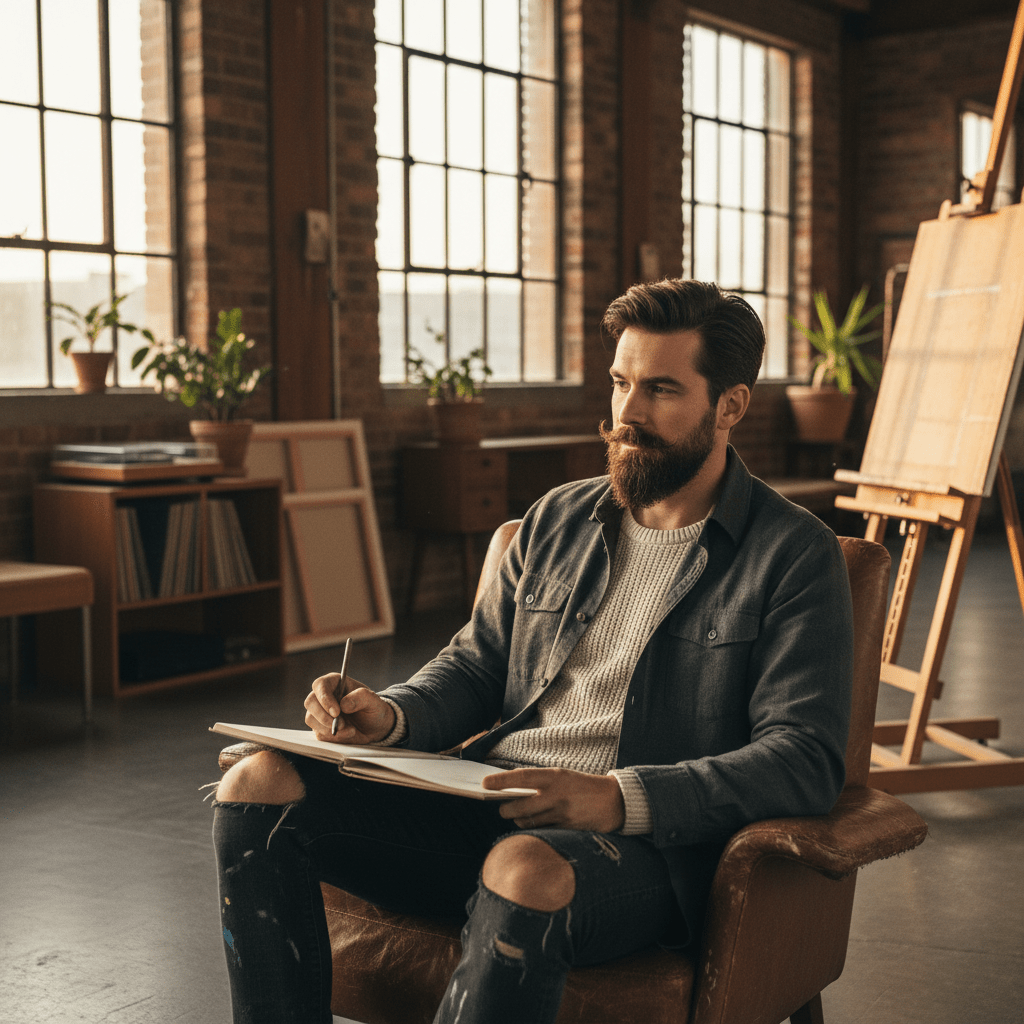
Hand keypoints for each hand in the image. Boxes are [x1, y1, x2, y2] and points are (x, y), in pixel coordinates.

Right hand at [304, 672, 395, 743]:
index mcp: (334, 683)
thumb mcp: (373, 701)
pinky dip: (334, 737)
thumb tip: (343, 704)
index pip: (320, 685)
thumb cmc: (373, 708)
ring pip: (311, 719)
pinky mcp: (321, 727)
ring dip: (329, 728)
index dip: (324, 698)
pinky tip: (348, 734)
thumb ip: (361, 697)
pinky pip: (319, 733)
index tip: (336, 712)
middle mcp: (324, 696)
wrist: (375, 727)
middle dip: (324, 716)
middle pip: (310, 702)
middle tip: (341, 725)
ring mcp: (320, 712)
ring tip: (351, 730)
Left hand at [482, 767, 625, 832]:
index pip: (521, 777)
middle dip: (506, 809)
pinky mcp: (565, 829)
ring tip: (518, 815)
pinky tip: (534, 824)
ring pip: (527, 821)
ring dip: (518, 820)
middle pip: (519, 806)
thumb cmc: (583, 786)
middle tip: (502, 807)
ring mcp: (561, 814)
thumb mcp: (562, 777)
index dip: (501, 781)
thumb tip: (512, 790)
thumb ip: (540, 783)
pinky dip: (533, 829)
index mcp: (554, 776)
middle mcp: (556, 795)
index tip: (484, 784)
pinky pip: (541, 831)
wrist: (613, 801)